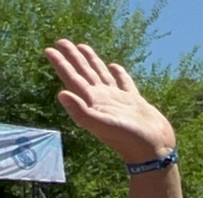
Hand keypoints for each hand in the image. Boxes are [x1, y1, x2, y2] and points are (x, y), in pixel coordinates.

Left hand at [44, 40, 174, 164]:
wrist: (153, 150)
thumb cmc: (128, 139)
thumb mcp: (102, 125)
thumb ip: (81, 111)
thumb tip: (60, 94)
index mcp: (93, 102)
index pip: (73, 79)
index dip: (61, 64)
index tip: (49, 50)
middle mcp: (102, 99)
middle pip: (84, 73)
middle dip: (72, 58)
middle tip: (61, 41)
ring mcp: (118, 100)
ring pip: (101, 75)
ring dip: (91, 61)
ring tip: (83, 47)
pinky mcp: (134, 102)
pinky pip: (124, 83)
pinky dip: (118, 74)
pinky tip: (114, 67)